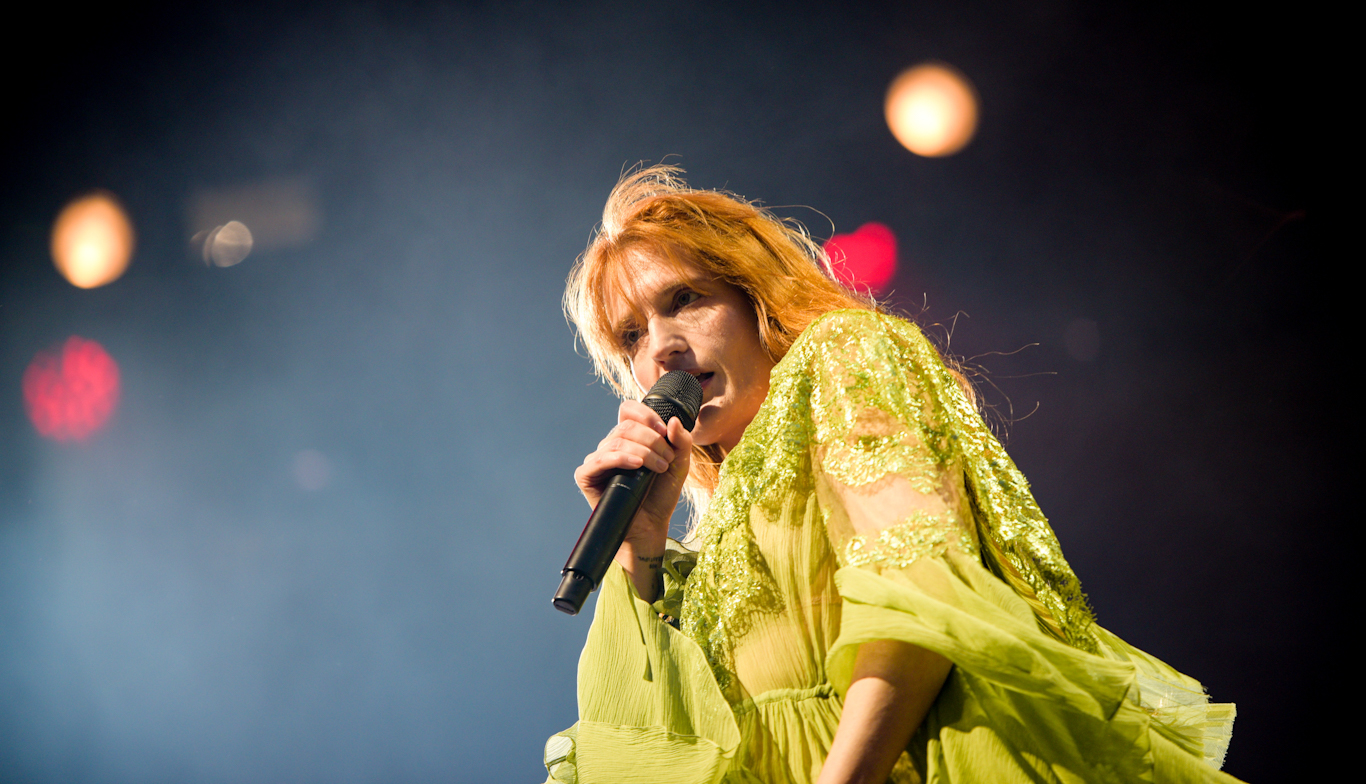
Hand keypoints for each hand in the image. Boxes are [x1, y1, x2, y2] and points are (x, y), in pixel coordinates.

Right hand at [574, 400, 693, 598]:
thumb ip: (681, 442)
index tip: (664, 430)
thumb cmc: (661, 495)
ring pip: (616, 441)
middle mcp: (611, 446)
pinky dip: (620, 458)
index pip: (628, 410)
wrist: (651, 526)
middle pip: (626, 426)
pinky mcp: (587, 476)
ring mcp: (597, 460)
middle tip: (667, 460)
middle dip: (652, 440)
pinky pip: (598, 459)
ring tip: (659, 467)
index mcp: (629, 438)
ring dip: (643, 451)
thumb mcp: (679, 465)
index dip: (645, 415)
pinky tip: (636, 465)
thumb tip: (674, 420)